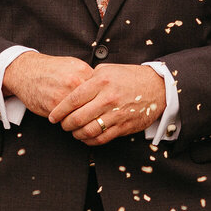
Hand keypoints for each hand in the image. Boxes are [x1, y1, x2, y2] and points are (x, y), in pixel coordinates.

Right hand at [1, 52, 93, 118]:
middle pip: (93, 103)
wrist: (26, 71)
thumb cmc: (50, 69)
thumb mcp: (72, 65)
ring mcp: (64, 95)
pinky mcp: (53, 107)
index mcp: (82, 71)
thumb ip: (88, 76)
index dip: (100, 98)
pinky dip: (67, 119)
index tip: (99, 102)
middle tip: (91, 112)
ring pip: (81, 113)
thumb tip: (103, 89)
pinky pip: (67, 118)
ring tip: (78, 115)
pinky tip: (65, 115)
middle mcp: (74, 82)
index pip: (101, 91)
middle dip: (93, 109)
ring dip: (80, 117)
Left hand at [47, 63, 166, 145]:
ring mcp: (116, 114)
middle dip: (65, 124)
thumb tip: (71, 88)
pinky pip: (101, 138)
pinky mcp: (123, 126)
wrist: (157, 87)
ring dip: (76, 134)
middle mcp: (108, 98)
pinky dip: (89, 140)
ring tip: (73, 131)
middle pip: (77, 118)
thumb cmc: (130, 77)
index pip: (72, 99)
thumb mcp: (108, 70)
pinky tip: (86, 137)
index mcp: (101, 82)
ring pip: (88, 130)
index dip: (59, 110)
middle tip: (62, 124)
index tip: (53, 116)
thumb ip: (89, 78)